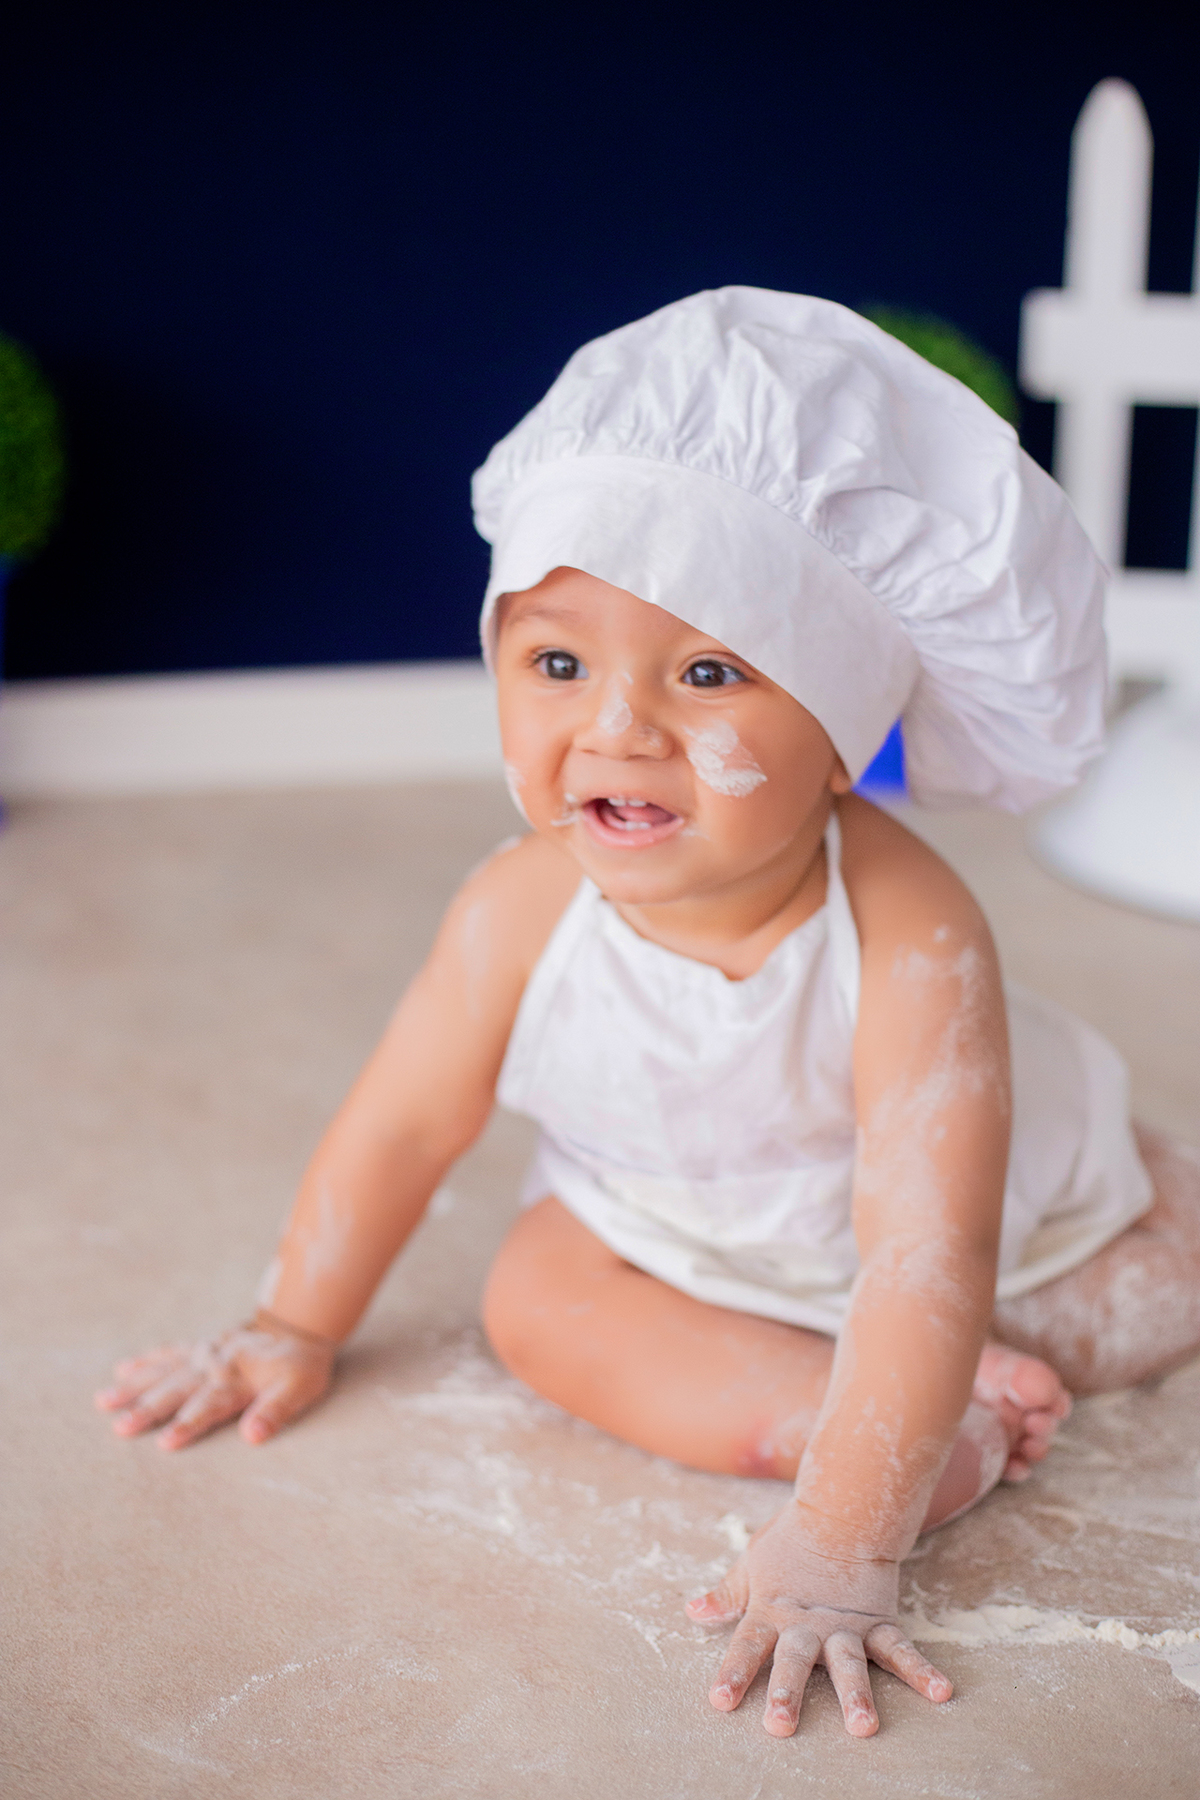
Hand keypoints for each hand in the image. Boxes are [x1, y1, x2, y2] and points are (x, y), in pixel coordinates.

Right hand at [93, 1314, 335, 1449]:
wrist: (299, 1326)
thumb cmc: (300, 1366)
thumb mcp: (300, 1389)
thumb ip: (275, 1411)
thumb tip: (252, 1436)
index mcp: (237, 1380)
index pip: (208, 1406)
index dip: (187, 1425)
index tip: (164, 1443)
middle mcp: (214, 1366)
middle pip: (177, 1390)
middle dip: (149, 1409)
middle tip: (120, 1427)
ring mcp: (204, 1354)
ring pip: (164, 1371)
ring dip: (135, 1386)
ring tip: (104, 1400)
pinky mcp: (200, 1346)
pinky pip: (169, 1352)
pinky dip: (146, 1360)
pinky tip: (122, 1369)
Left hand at [686, 1502, 950, 1737]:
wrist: (842, 1508)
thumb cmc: (790, 1540)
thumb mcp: (751, 1565)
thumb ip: (727, 1594)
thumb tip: (692, 1612)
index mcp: (772, 1612)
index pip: (746, 1646)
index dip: (733, 1673)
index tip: (720, 1701)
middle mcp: (807, 1625)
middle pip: (793, 1661)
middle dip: (786, 1692)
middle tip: (779, 1725)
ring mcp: (844, 1625)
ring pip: (848, 1664)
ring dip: (855, 1695)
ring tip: (863, 1727)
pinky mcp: (877, 1621)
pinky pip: (901, 1649)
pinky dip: (921, 1671)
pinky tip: (942, 1692)